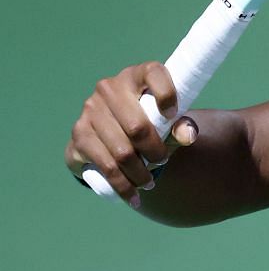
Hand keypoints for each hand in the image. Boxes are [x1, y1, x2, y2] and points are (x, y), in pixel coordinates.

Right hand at [66, 61, 198, 206]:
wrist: (111, 135)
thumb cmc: (150, 123)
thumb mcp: (169, 121)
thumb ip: (182, 126)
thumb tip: (187, 136)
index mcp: (137, 75)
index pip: (154, 73)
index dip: (167, 94)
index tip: (173, 115)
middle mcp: (109, 88)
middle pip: (137, 126)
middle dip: (155, 151)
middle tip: (163, 161)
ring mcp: (90, 111)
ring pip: (121, 151)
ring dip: (140, 173)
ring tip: (149, 183)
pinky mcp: (79, 135)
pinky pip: (105, 166)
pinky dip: (122, 186)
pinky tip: (134, 196)